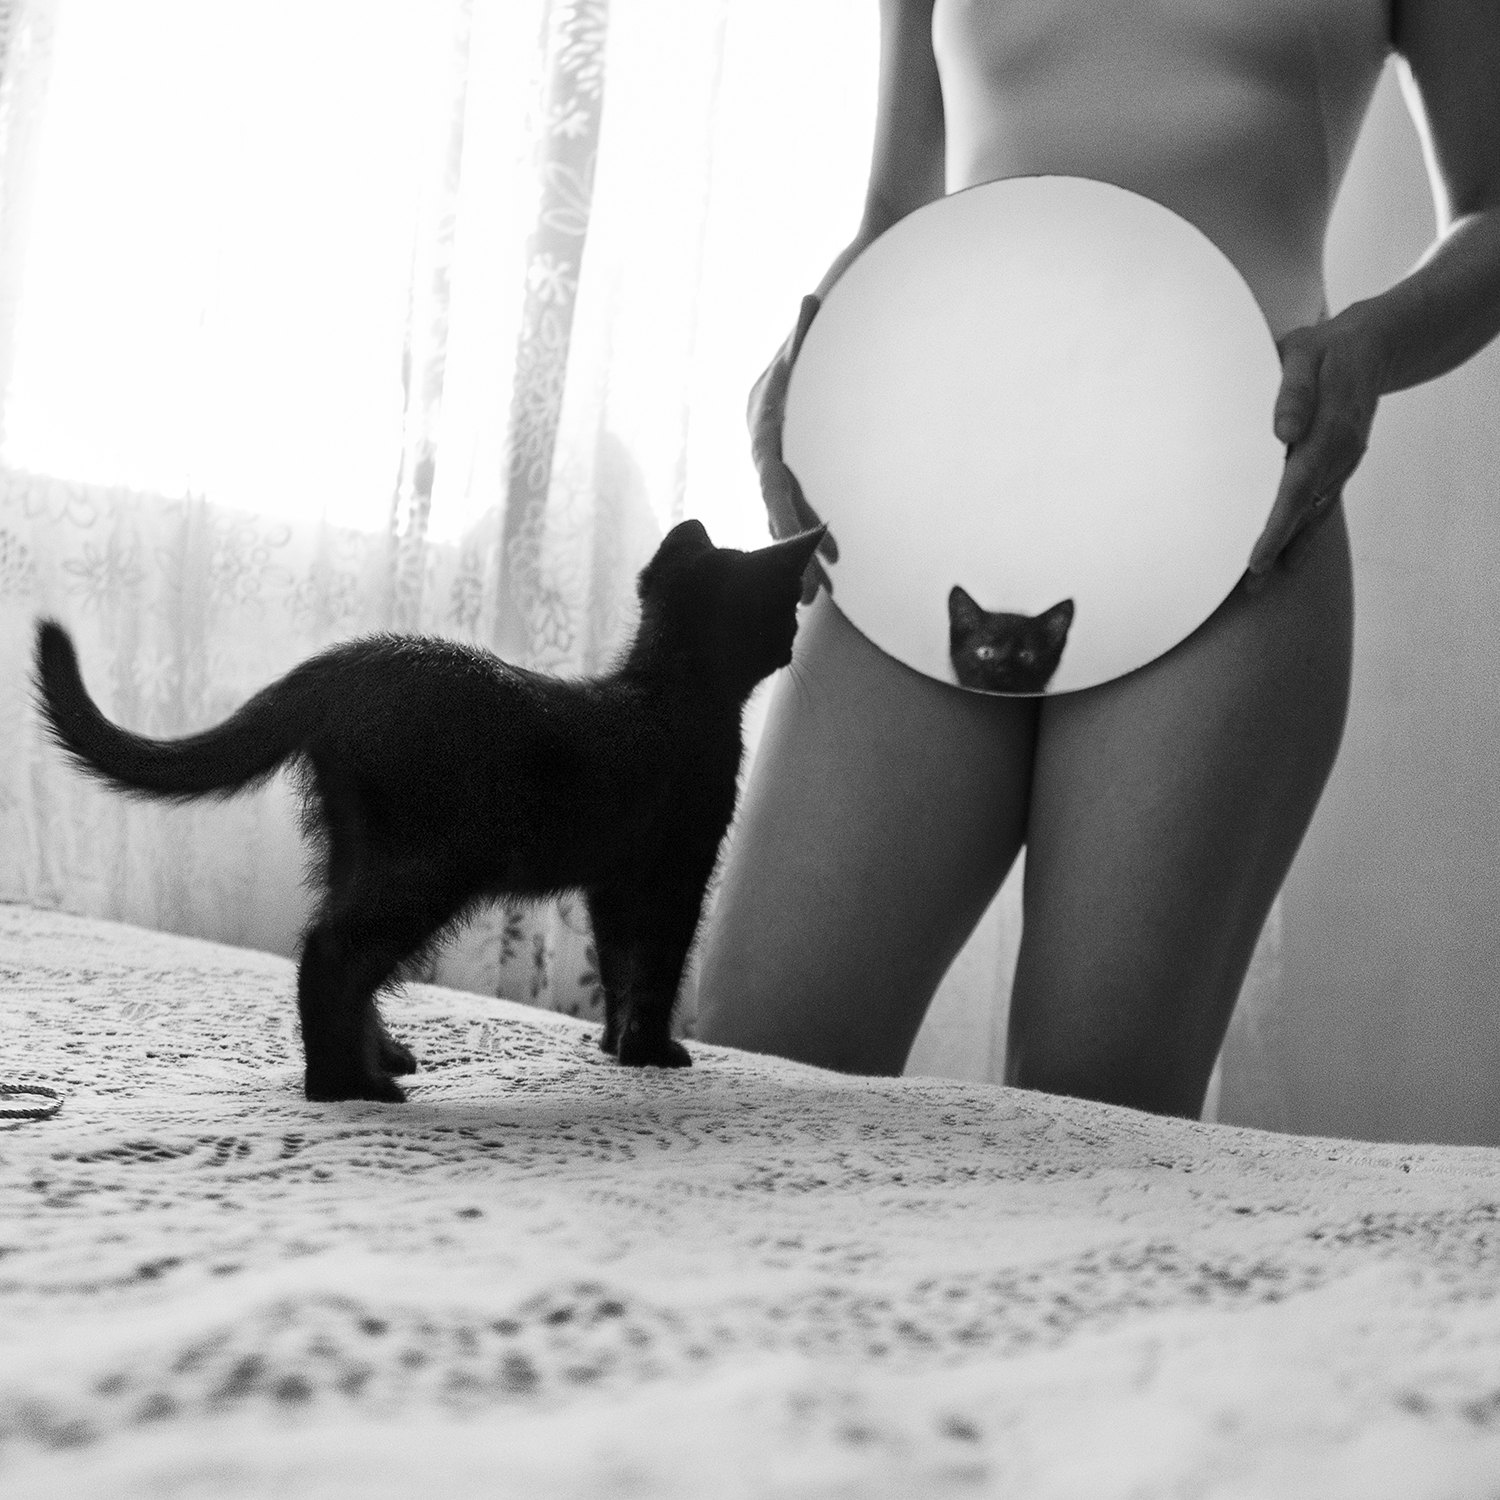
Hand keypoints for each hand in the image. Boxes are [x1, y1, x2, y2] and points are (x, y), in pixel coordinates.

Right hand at [749, 293, 838, 602]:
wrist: (834, 309)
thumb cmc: (833, 319)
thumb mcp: (816, 325)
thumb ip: (808, 324)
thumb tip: (811, 300)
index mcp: (766, 419)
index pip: (773, 471)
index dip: (788, 506)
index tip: (809, 538)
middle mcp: (763, 441)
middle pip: (772, 503)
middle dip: (789, 550)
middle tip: (807, 593)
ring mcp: (774, 453)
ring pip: (778, 512)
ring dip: (792, 555)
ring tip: (809, 599)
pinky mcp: (790, 462)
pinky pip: (788, 507)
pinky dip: (796, 540)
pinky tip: (810, 577)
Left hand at [1246, 311, 1384, 584]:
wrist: (1373, 346)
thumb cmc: (1325, 348)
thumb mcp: (1302, 353)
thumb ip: (1292, 391)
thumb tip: (1283, 433)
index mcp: (1327, 431)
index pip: (1295, 488)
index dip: (1277, 526)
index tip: (1258, 557)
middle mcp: (1339, 455)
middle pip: (1305, 511)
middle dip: (1278, 548)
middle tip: (1252, 585)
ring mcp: (1344, 462)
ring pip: (1316, 513)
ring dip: (1292, 547)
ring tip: (1267, 579)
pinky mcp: (1342, 464)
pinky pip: (1323, 504)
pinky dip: (1307, 532)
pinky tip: (1291, 553)